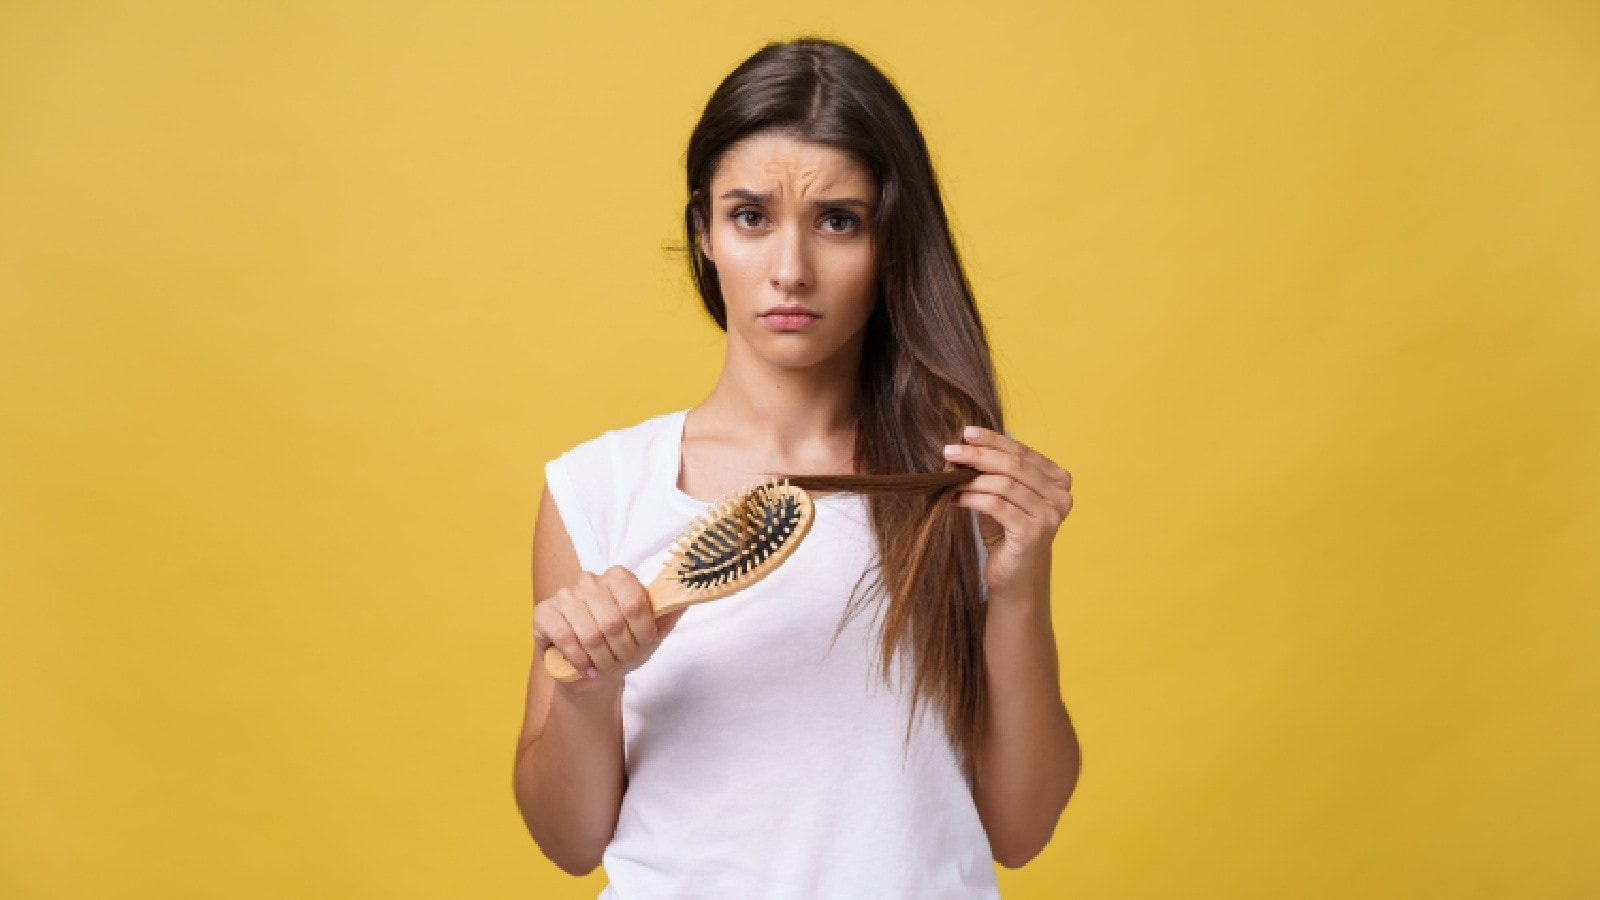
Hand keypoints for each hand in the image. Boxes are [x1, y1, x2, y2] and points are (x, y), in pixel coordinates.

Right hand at [533, 566, 686, 695]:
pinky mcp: (544, 613)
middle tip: (621, 663)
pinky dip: (579, 659)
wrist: (590, 670)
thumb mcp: (650, 634)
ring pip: (590, 632)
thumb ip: (668, 614)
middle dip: (621, 652)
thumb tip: (689, 595)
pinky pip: (565, 637)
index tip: (642, 647)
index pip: (636, 603)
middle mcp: (591, 580)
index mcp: (618, 578)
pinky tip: (587, 668)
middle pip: (613, 621)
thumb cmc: (621, 646)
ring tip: (604, 667)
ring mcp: (565, 595)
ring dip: (601, 659)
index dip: (642, 633)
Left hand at [943, 426, 1073, 600]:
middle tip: (951, 452)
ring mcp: (1050, 516)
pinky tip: (954, 499)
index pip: (1023, 452)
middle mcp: (1061, 497)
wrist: (1015, 577)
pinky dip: (971, 498)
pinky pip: (995, 505)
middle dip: (979, 455)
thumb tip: (969, 441)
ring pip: (1003, 484)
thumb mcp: (1005, 495)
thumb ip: (997, 470)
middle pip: (1014, 465)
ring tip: (949, 478)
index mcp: (1059, 481)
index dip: (994, 440)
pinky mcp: (1032, 534)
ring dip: (971, 479)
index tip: (967, 433)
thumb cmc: (1007, 532)